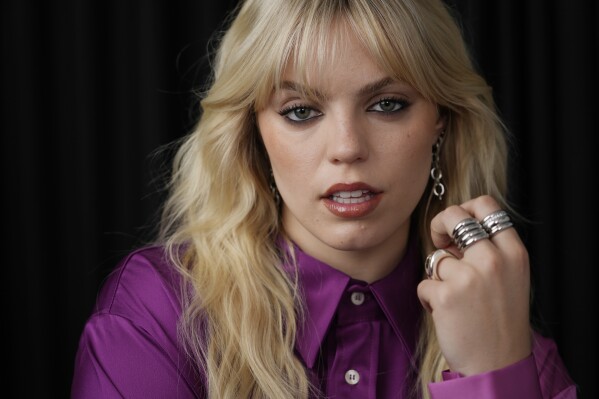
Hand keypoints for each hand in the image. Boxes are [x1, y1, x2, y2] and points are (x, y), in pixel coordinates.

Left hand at [417, 195, 531, 375]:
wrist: (497, 364)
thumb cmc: (500, 321)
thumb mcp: (511, 278)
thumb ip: (489, 252)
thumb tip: (454, 235)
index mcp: (513, 252)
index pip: (487, 206)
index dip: (466, 208)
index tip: (457, 224)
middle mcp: (492, 259)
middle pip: (454, 216)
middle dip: (439, 224)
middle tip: (439, 242)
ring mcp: (468, 276)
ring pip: (436, 258)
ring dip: (439, 278)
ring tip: (456, 301)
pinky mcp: (445, 294)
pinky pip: (424, 284)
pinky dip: (429, 299)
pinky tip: (447, 315)